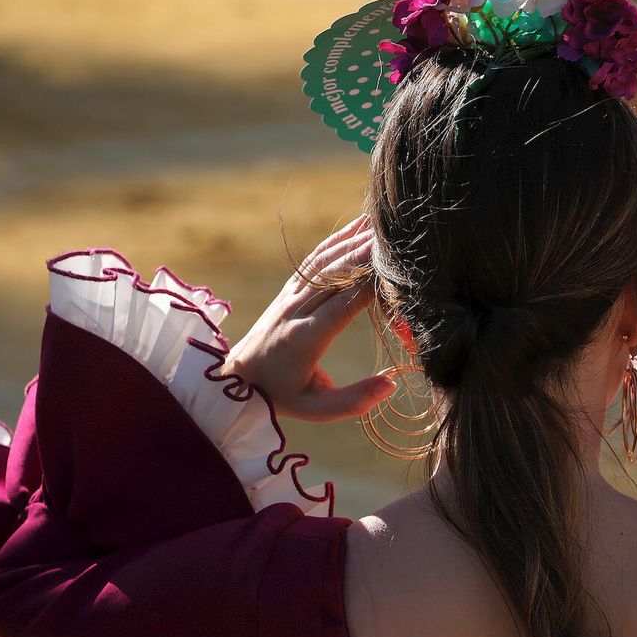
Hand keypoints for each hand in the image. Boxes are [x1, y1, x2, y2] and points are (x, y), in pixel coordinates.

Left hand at [222, 214, 395, 421]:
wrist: (236, 379)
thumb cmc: (281, 397)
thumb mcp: (316, 410)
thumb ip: (354, 400)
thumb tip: (392, 383)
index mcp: (305, 338)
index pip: (344, 304)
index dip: (371, 285)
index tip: (399, 272)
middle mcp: (296, 310)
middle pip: (336, 275)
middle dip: (367, 255)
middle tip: (398, 240)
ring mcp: (289, 296)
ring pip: (325, 262)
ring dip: (354, 242)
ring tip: (382, 225)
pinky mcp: (287, 290)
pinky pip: (314, 260)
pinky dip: (336, 241)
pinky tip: (356, 227)